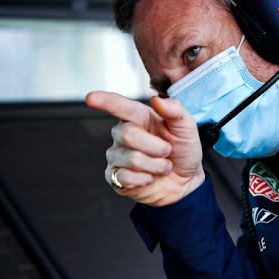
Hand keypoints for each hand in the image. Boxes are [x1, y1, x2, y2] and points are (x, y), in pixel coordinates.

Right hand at [86, 91, 204, 206]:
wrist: (186, 180)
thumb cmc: (183, 149)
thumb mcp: (187, 127)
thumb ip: (175, 111)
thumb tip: (157, 100)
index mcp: (139, 117)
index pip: (120, 106)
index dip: (105, 101)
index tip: (90, 98)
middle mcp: (123, 134)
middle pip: (128, 134)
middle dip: (156, 147)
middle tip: (168, 152)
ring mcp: (116, 155)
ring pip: (131, 159)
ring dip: (156, 166)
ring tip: (163, 167)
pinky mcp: (115, 177)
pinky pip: (125, 177)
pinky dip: (146, 179)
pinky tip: (151, 178)